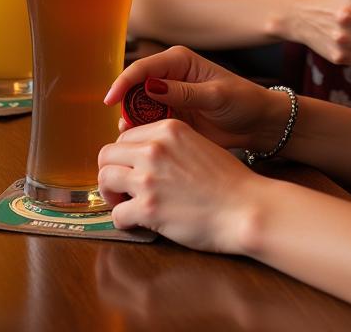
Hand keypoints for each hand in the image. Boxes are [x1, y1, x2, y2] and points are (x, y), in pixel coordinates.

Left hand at [97, 117, 264, 253]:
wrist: (245, 207)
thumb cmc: (228, 181)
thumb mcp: (198, 144)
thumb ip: (169, 144)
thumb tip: (143, 154)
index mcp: (168, 128)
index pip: (124, 136)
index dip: (124, 155)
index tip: (131, 169)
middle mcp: (154, 148)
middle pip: (106, 154)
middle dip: (112, 173)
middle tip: (122, 188)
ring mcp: (148, 177)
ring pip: (104, 179)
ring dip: (111, 195)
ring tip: (125, 204)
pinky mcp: (148, 208)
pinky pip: (116, 214)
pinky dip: (122, 221)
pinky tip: (136, 223)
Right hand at [105, 45, 289, 151]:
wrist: (257, 123)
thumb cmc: (243, 101)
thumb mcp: (216, 95)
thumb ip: (184, 92)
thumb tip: (151, 87)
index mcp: (179, 61)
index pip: (143, 68)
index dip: (124, 83)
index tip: (110, 100)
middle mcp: (169, 77)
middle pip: (135, 88)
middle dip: (125, 106)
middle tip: (123, 127)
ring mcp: (169, 98)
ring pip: (139, 108)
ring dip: (132, 122)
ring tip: (131, 138)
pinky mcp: (171, 118)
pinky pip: (149, 124)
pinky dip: (142, 133)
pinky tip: (142, 145)